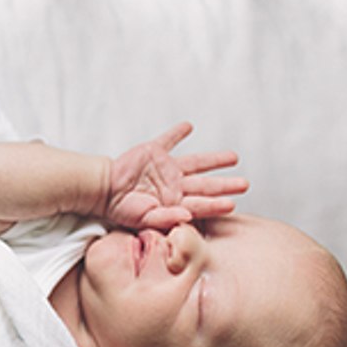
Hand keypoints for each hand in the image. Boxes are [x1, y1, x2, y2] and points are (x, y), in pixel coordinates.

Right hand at [103, 122, 248, 230]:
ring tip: (233, 158)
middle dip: (225, 184)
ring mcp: (164, 168)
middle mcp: (173, 185)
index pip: (200, 203)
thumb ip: (166, 218)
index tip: (233, 204)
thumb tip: (188, 216)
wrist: (102, 190)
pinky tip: (188, 127)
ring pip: (196, 162)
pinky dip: (178, 133)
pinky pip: (168, 140)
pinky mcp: (153, 152)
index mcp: (173, 202)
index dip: (217, 204)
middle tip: (244, 184)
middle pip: (205, 184)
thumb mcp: (143, 219)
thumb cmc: (120, 209)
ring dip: (214, 160)